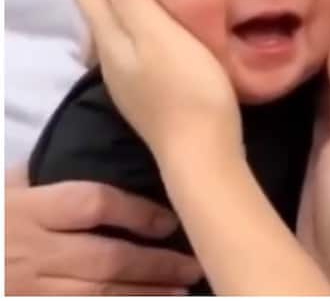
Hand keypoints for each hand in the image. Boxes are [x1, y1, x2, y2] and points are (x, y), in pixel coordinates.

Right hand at [6, 178, 201, 294]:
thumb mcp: (4, 191)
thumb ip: (37, 182)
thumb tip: (81, 159)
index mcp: (26, 211)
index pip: (92, 206)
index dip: (137, 213)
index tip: (171, 219)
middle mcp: (30, 252)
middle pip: (106, 259)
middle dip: (156, 264)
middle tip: (194, 264)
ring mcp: (27, 288)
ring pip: (98, 295)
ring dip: (145, 295)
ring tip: (182, 289)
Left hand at [74, 0, 239, 162]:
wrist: (203, 152)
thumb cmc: (188, 88)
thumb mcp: (163, 37)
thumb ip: (135, 3)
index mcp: (112, 41)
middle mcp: (112, 61)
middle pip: (99, 15)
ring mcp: (129, 83)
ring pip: (117, 34)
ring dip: (125, 7)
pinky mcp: (150, 96)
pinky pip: (135, 52)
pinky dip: (140, 30)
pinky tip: (164, 31)